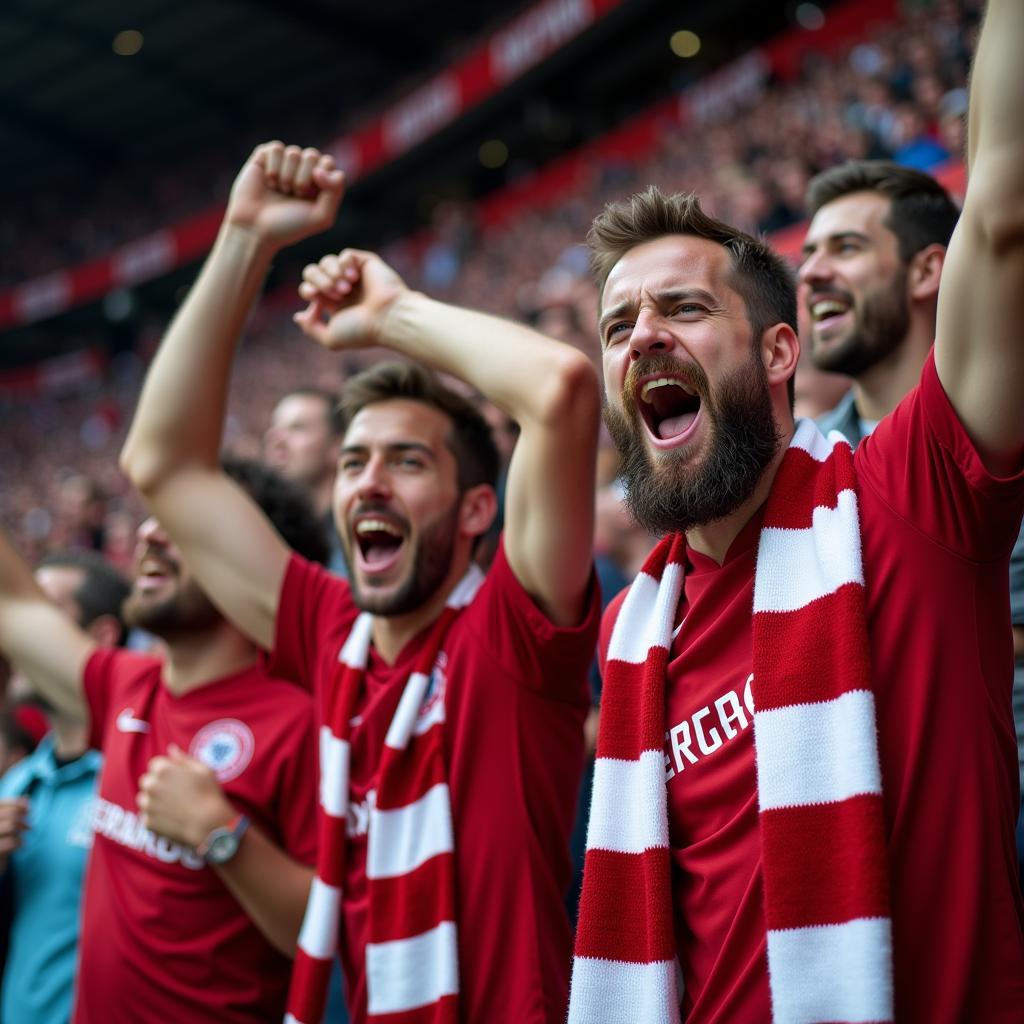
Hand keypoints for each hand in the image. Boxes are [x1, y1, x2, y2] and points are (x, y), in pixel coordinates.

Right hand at [0, 798, 28, 868]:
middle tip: (29, 827)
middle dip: (23, 819)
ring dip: (22, 830)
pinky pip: (11, 842)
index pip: (0, 803)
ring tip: (23, 836)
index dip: (16, 803)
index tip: (28, 809)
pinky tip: (20, 845)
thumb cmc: (0, 841)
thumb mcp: (4, 825)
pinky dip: (19, 842)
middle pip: (10, 814)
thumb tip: (26, 798)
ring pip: (11, 826)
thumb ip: (13, 811)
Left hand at [137, 745, 234, 848]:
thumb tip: (171, 748)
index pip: (155, 764)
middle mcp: (151, 786)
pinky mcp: (147, 822)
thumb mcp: (203, 770)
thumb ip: (183, 758)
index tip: (177, 778)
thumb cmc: (209, 794)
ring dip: (153, 800)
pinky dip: (156, 817)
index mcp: (163, 770)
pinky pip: (147, 816)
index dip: (167, 770)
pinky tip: (172, 818)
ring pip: (144, 799)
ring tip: (173, 806)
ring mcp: (148, 805)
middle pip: (146, 781)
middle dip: (157, 784)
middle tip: (175, 792)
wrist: (209, 824)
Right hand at [225, 141, 344, 249]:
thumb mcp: (322, 217)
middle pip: (312, 155)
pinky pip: (277, 149)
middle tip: (294, 195)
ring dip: (287, 176)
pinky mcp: (264, 157)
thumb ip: (335, 192)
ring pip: (294, 152)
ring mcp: (283, 162)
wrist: (255, 228)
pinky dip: (274, 168)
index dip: (322, 178)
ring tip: (281, 191)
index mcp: (319, 183)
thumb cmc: (289, 226)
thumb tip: (320, 168)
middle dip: (303, 178)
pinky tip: (269, 182)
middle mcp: (302, 170)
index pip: (328, 163)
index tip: (309, 195)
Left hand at [293, 248, 407, 349]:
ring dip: (332, 274)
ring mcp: (354, 274)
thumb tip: (299, 316)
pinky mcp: (366, 263)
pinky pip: (345, 254)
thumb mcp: (331, 338)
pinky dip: (345, 265)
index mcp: (333, 303)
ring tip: (346, 288)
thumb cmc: (362, 331)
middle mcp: (342, 287)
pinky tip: (355, 278)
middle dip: (318, 281)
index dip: (308, 291)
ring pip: (326, 261)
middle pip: (312, 271)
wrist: (387, 318)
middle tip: (336, 294)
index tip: (320, 303)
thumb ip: (311, 329)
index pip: (308, 288)